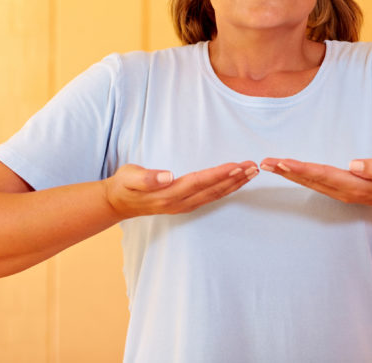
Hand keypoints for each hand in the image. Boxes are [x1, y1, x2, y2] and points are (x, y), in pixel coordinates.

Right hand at [103, 161, 258, 218]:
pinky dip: (226, 189)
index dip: (219, 174)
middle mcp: (180, 202)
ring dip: (234, 185)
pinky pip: (210, 197)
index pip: (199, 182)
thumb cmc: (124, 185)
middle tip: (254, 167)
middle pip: (213, 190)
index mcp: (169, 194)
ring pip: (214, 195)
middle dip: (235, 179)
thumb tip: (167, 176)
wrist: (117, 202)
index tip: (237, 166)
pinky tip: (235, 183)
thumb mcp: (129, 177)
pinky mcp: (185, 205)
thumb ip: (146, 178)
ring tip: (251, 173)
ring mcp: (184, 206)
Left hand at [258, 156, 371, 210]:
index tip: (284, 163)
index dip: (302, 169)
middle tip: (265, 163)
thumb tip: (354, 165)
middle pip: (309, 180)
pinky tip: (288, 171)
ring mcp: (339, 193)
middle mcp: (342, 191)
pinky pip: (314, 183)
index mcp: (353, 185)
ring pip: (309, 183)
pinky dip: (298, 177)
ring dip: (288, 174)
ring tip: (269, 165)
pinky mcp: (339, 190)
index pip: (322, 175)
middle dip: (286, 171)